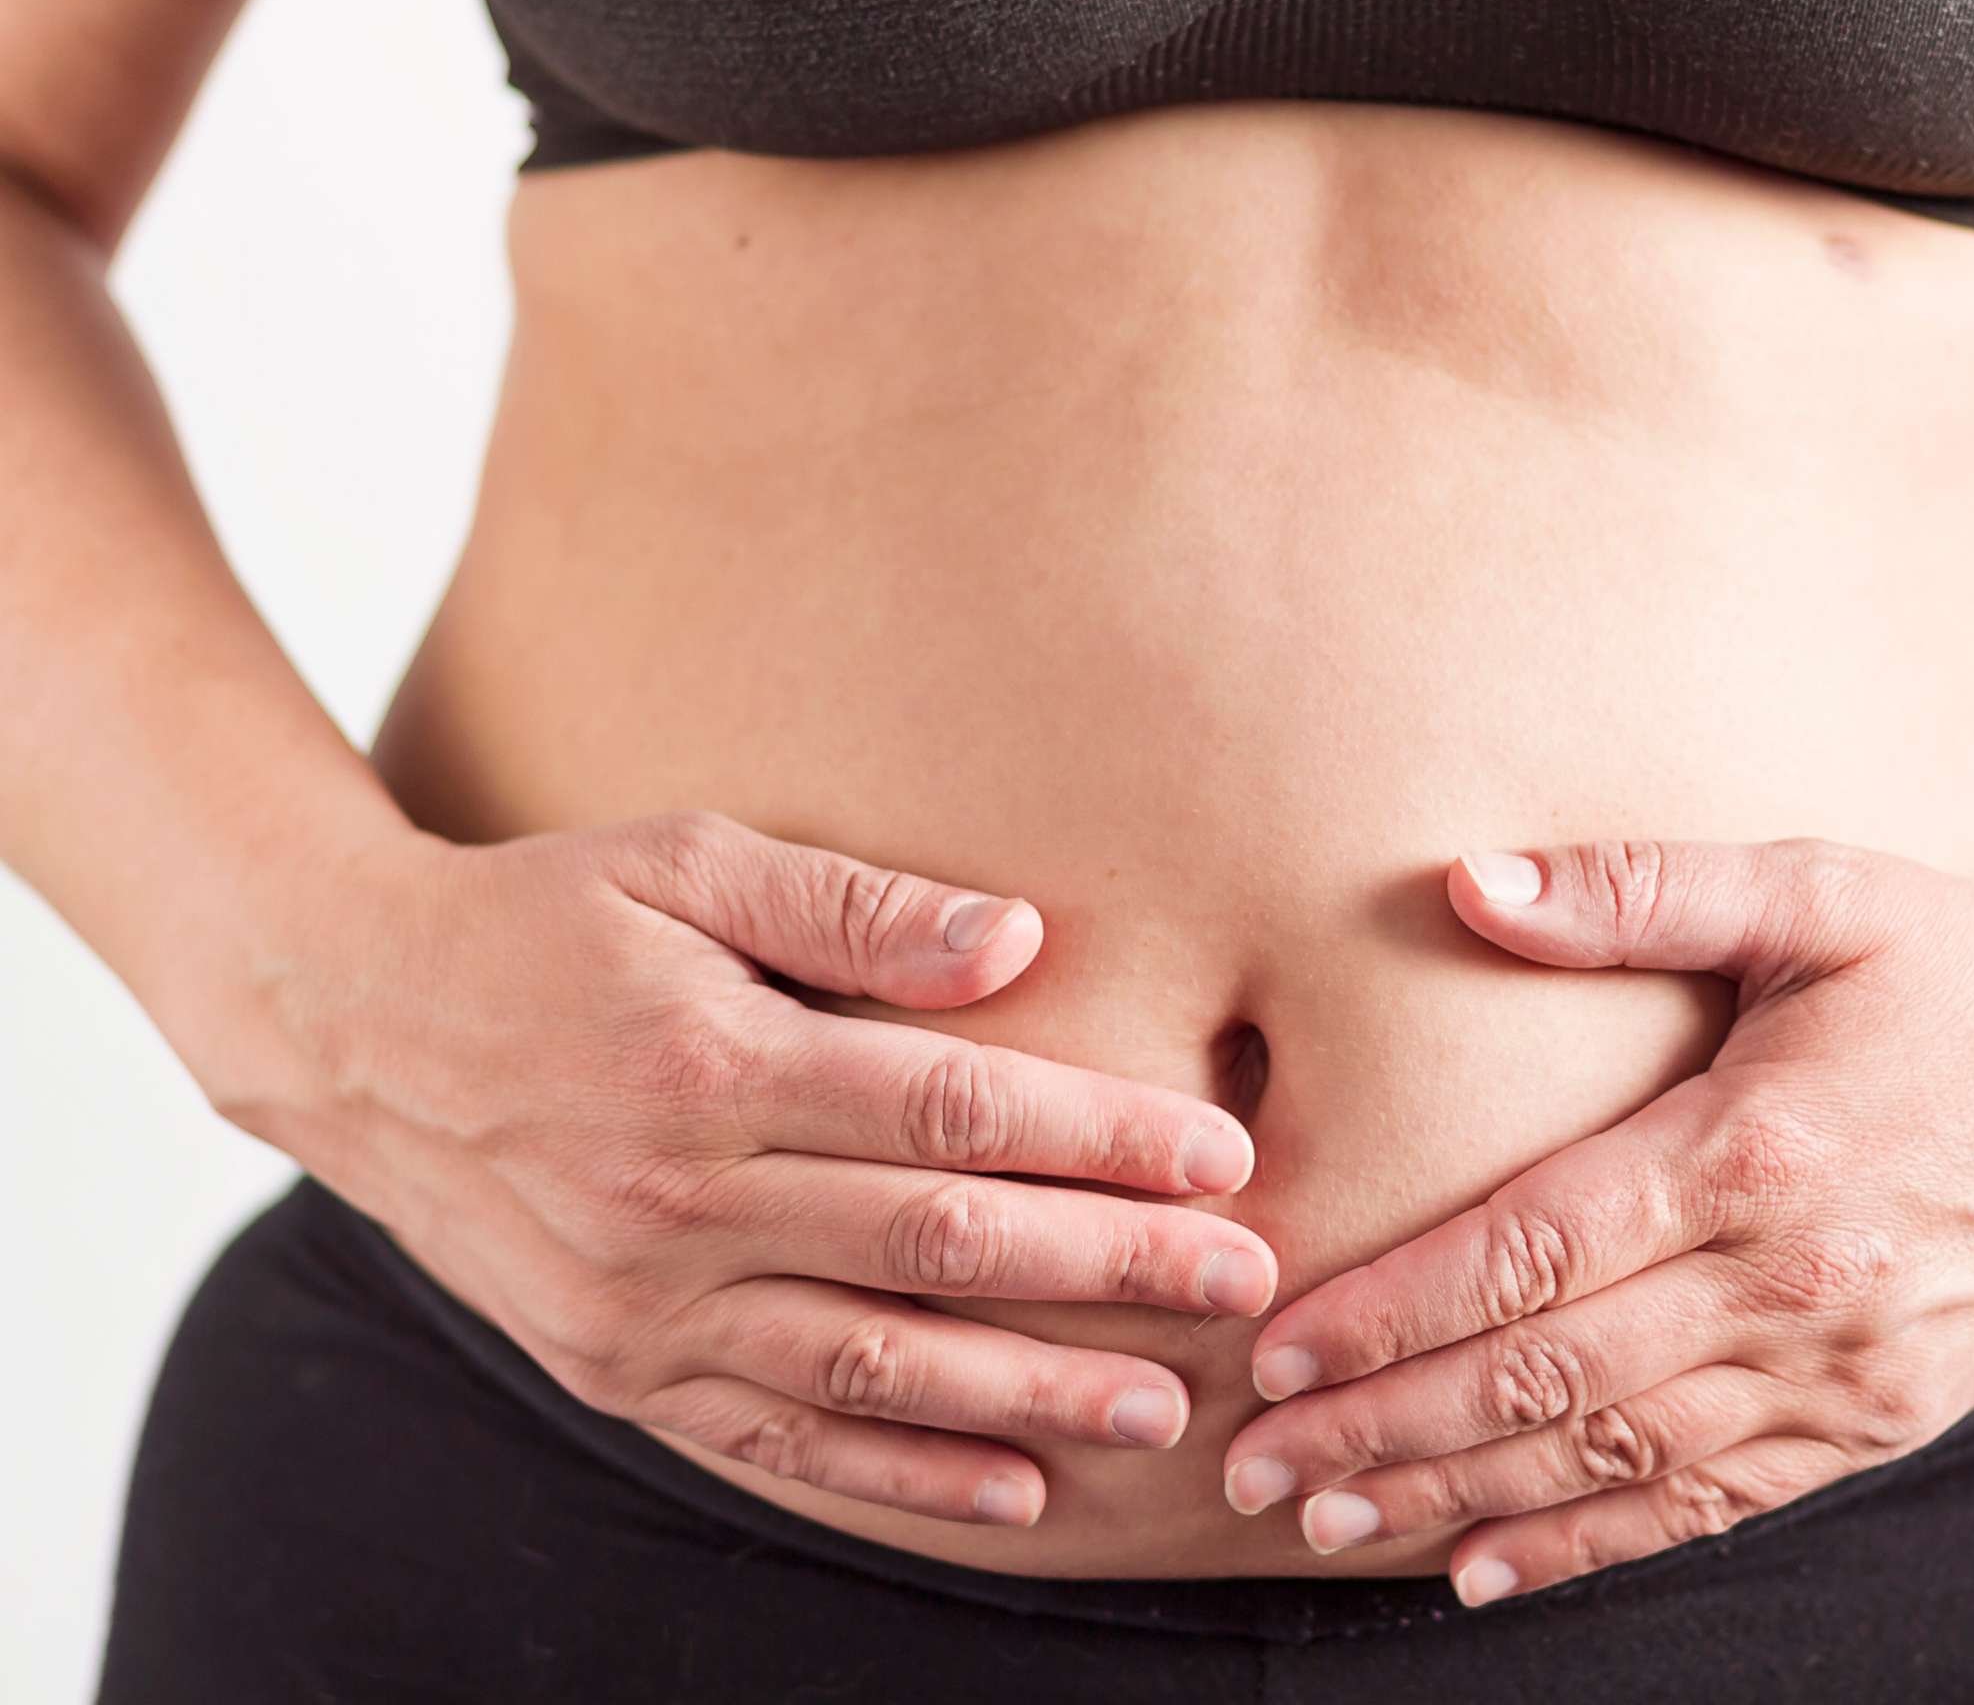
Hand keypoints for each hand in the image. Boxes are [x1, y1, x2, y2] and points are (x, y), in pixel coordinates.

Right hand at [217, 809, 1277, 1528]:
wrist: (355, 1026)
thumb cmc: (543, 920)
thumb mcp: (681, 861)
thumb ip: (850, 907)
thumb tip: (1015, 938)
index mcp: (711, 1066)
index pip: (947, 1112)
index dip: (1095, 1139)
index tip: (1219, 1159)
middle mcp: (677, 1203)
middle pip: (935, 1248)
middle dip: (1106, 1270)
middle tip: (1243, 1290)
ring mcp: (643, 1307)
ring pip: (874, 1370)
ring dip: (1029, 1395)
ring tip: (1160, 1408)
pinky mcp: (617, 1371)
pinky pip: (780, 1445)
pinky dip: (903, 1478)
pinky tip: (1013, 1489)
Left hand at [1221, 837, 1973, 1604]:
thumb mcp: (1820, 890)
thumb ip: (1638, 889)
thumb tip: (1469, 880)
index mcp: (1750, 1149)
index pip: (1526, 1254)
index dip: (1389, 1313)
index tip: (1275, 1350)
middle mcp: (1789, 1281)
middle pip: (1544, 1377)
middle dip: (1385, 1430)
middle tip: (1254, 1467)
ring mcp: (1842, 1369)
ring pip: (1614, 1459)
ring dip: (1462, 1501)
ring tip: (1334, 1524)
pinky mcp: (1883, 1419)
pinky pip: (1716, 1504)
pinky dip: (1598, 1545)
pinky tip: (1497, 1569)